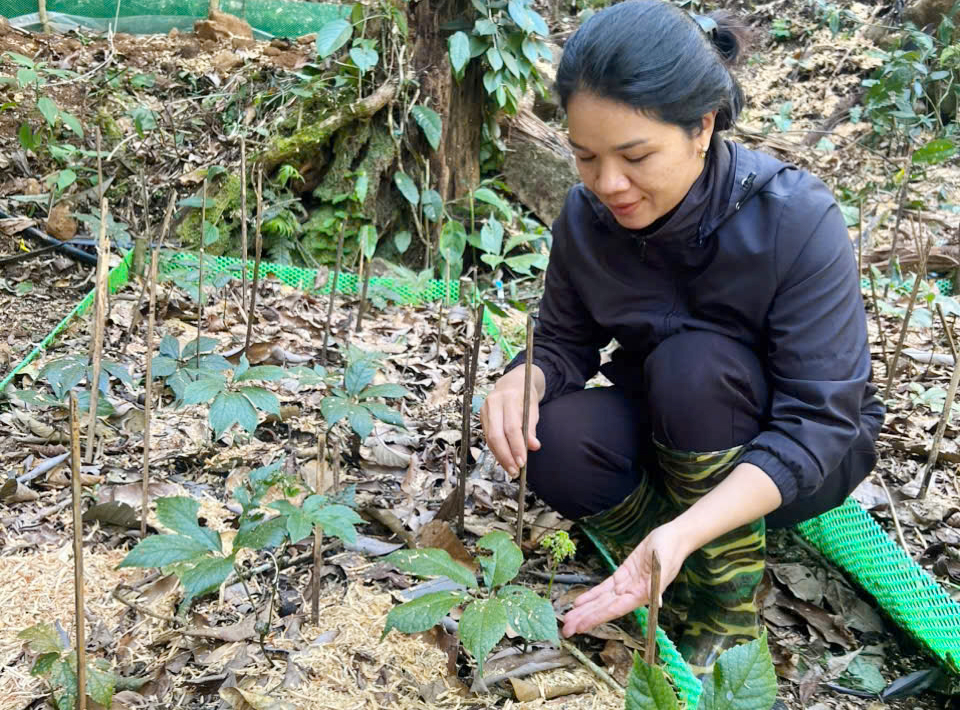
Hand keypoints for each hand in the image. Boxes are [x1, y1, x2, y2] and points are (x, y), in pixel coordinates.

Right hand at [480, 365, 544, 475]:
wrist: (512, 382)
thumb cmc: (525, 395)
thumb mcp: (533, 408)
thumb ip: (531, 428)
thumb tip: (533, 447)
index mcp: (509, 398)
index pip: (511, 427)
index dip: (516, 447)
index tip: (522, 462)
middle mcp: (494, 402)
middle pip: (496, 435)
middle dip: (505, 456)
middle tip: (514, 470)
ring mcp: (485, 409)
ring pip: (489, 438)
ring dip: (500, 456)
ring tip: (510, 469)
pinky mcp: (481, 416)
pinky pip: (487, 437)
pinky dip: (496, 450)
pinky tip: (504, 459)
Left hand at [561, 523, 690, 636]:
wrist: (673, 538)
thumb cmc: (670, 550)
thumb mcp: (664, 564)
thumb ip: (658, 583)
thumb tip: (656, 601)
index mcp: (641, 595)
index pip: (614, 610)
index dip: (596, 618)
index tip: (580, 626)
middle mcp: (632, 594)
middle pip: (604, 609)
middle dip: (585, 618)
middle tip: (565, 630)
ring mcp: (626, 585)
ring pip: (601, 600)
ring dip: (584, 609)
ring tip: (568, 619)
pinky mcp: (622, 575)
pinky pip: (604, 588)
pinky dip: (591, 595)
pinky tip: (579, 602)